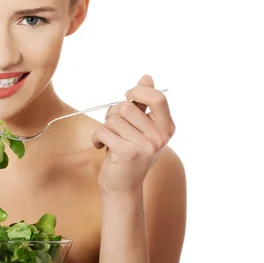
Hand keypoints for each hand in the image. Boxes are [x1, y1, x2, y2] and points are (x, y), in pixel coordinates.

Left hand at [92, 74, 174, 193]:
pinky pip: (103, 131)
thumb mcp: (139, 126)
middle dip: (114, 114)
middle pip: (127, 106)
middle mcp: (160, 136)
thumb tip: (147, 77)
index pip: (157, 97)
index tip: (128, 97)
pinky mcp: (128, 153)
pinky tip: (101, 146)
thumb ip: (143, 103)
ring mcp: (146, 146)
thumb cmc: (128, 152)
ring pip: (113, 119)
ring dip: (105, 128)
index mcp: (166, 127)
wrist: (122, 186)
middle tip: (115, 129)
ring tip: (110, 140)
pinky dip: (96, 138)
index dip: (138, 91)